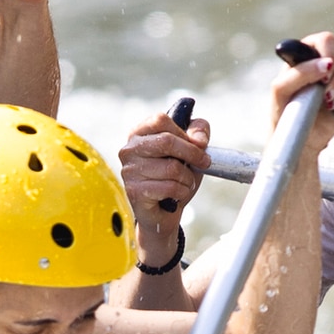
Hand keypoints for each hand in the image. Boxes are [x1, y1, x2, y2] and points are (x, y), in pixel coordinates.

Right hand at [118, 106, 209, 263]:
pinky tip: (177, 195)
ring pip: (171, 168)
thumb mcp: (191, 150)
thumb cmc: (175, 177)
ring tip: (185, 183)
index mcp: (139, 133)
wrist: (163, 213)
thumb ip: (198, 132)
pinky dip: (182, 191)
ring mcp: (129, 171)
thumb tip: (199, 140)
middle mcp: (129, 149)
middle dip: (193, 154)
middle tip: (205, 163)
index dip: (184, 132)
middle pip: (166, 141)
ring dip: (188, 178)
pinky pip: (169, 187)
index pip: (161, 120)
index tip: (199, 145)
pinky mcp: (134, 191)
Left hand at [270, 30, 333, 127]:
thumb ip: (300, 73)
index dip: (328, 54)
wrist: (298, 141)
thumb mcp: (281, 91)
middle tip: (326, 96)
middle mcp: (324, 64)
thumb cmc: (284, 113)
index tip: (323, 75)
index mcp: (306, 56)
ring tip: (330, 106)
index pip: (325, 40)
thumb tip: (326, 64)